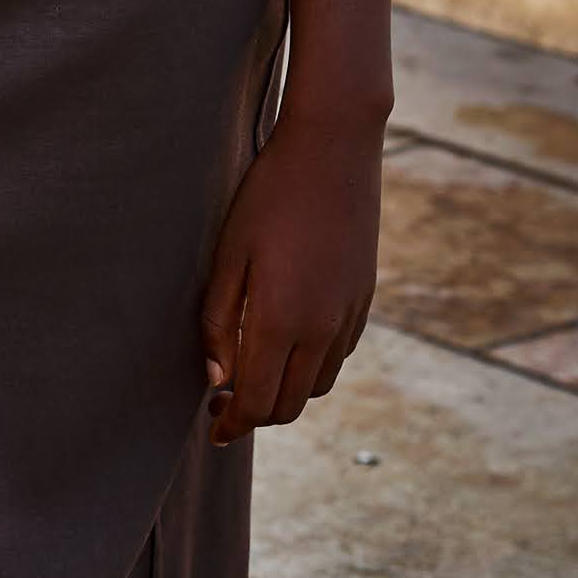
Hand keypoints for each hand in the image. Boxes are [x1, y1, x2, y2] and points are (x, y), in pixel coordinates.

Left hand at [200, 106, 384, 443]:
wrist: (334, 149)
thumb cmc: (269, 195)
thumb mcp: (229, 253)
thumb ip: (220, 322)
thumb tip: (218, 379)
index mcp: (282, 322)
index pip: (258, 403)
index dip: (233, 423)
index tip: (213, 428)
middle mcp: (322, 330)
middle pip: (290, 404)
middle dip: (257, 414)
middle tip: (226, 401)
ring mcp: (349, 315)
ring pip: (318, 384)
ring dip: (287, 392)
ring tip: (256, 371)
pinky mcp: (365, 298)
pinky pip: (339, 354)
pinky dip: (313, 365)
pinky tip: (290, 341)